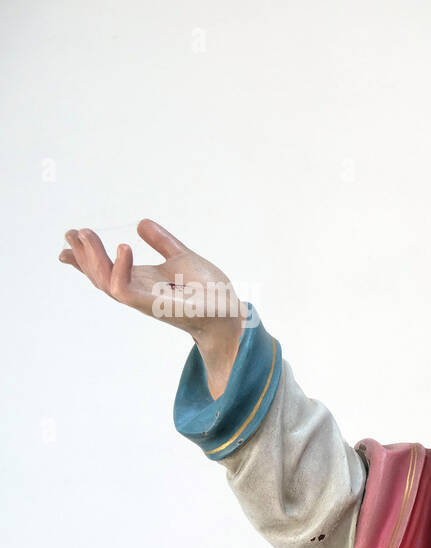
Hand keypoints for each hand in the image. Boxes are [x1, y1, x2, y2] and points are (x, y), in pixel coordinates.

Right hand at [59, 219, 245, 345]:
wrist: (228, 310)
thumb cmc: (208, 289)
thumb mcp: (181, 257)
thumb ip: (162, 242)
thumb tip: (141, 223)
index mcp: (141, 280)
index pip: (106, 269)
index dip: (85, 256)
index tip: (69, 238)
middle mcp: (138, 291)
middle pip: (98, 275)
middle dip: (82, 255)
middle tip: (72, 232)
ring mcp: (143, 299)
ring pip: (105, 281)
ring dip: (93, 258)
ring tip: (87, 234)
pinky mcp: (153, 305)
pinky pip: (124, 290)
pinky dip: (119, 269)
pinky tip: (122, 247)